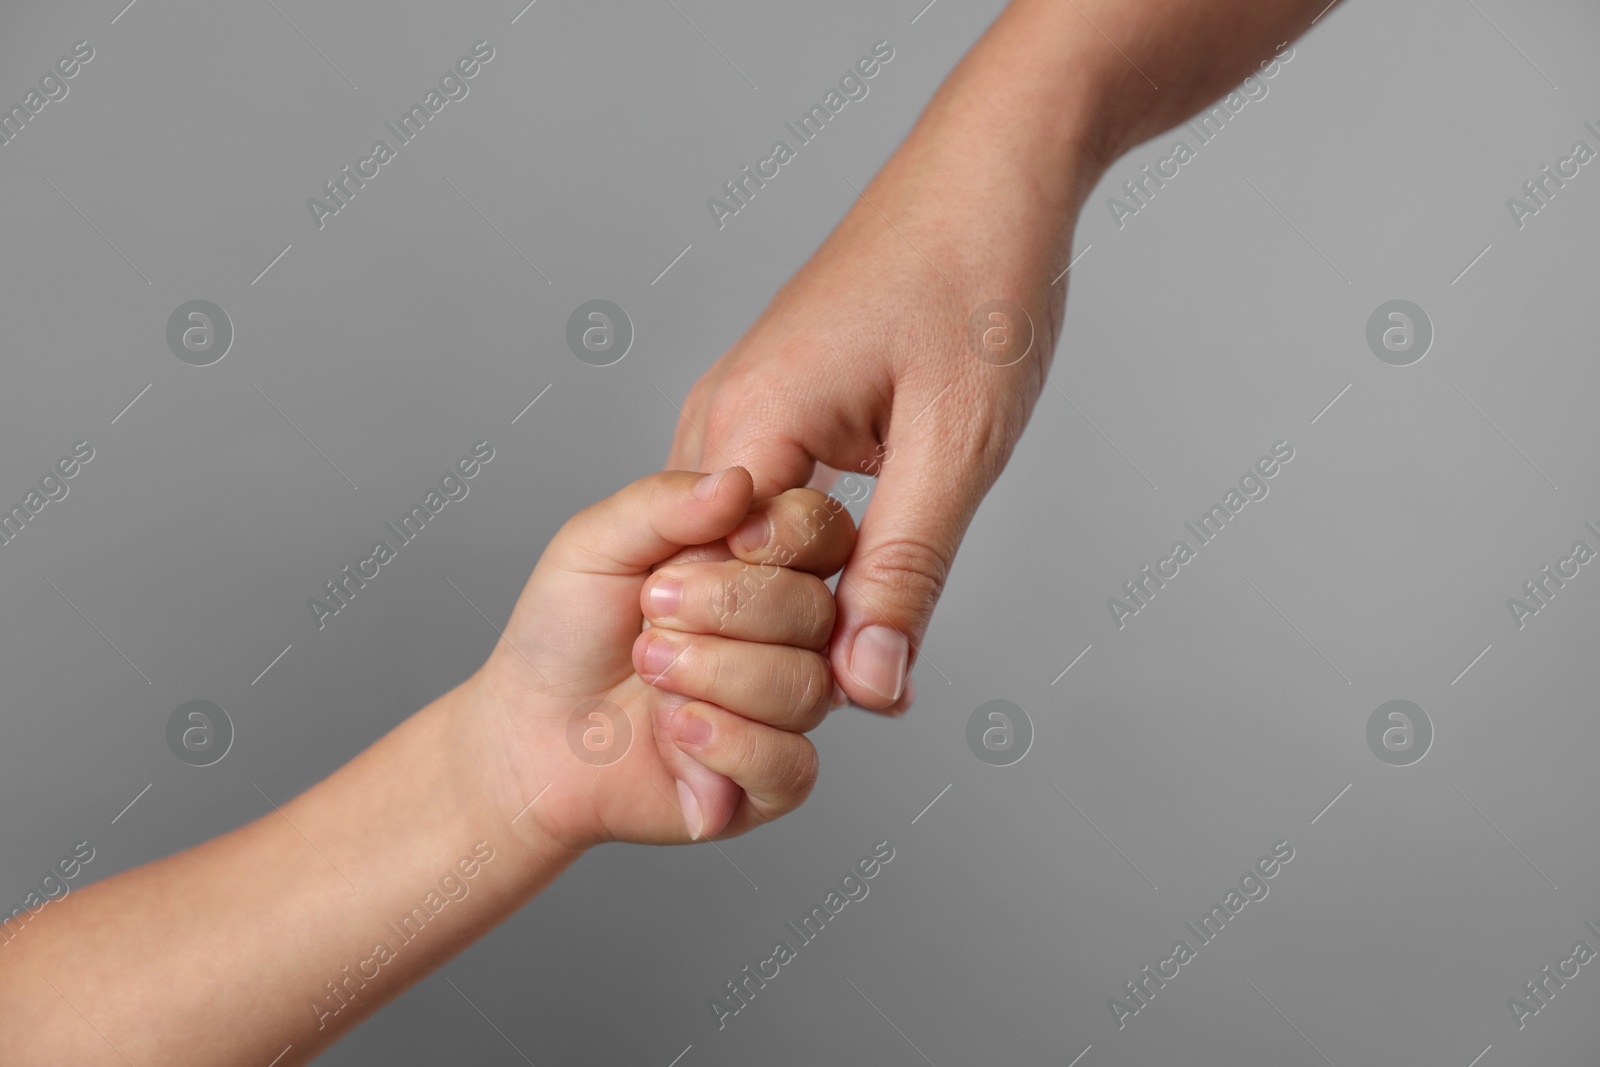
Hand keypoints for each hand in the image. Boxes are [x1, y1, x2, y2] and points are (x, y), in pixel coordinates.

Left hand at [458, 468, 856, 853]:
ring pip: (806, 687)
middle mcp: (789, 636)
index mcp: (762, 565)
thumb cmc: (564, 634)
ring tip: (651, 671)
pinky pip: (791, 761)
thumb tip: (740, 483)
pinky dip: (725, 742)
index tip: (725, 542)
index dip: (785, 536)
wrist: (526, 730)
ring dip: (713, 675)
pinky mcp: (772, 780)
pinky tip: (676, 729)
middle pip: (818, 611)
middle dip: (725, 609)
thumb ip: (665, 502)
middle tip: (652, 613)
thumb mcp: (597, 543)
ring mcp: (786, 709)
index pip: (826, 534)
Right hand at [668, 156, 1070, 711]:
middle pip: (711, 574)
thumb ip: (904, 572)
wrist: (993, 168)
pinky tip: (857, 577)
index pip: (710, 590)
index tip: (832, 702)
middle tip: (863, 678)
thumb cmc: (979, 281)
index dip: (765, 662)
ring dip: (793, 600)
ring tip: (863, 639)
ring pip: (740, 543)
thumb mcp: (956, 446)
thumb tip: (866, 686)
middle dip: (775, 641)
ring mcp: (742, 404)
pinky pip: (767, 505)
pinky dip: (806, 554)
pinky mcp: (776, 401)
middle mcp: (720, 415)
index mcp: (747, 422)